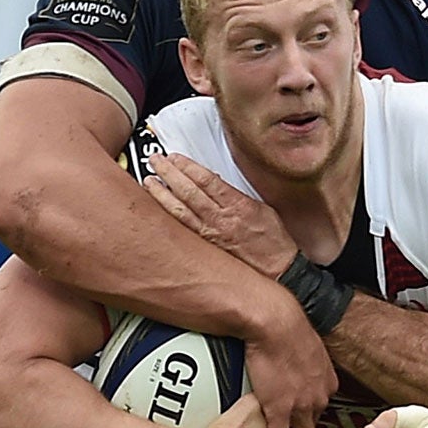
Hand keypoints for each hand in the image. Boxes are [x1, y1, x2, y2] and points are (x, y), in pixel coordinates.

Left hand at [147, 153, 298, 277]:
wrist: (279, 270)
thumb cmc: (274, 242)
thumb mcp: (262, 208)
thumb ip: (237, 195)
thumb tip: (216, 182)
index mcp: (238, 206)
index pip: (206, 180)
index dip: (187, 166)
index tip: (175, 157)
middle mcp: (221, 220)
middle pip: (189, 192)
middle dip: (169, 173)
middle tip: (155, 161)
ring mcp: (211, 236)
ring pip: (180, 211)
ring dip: (161, 194)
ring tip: (149, 181)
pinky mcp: (205, 249)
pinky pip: (182, 229)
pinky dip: (168, 216)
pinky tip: (157, 208)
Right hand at [241, 296, 333, 427]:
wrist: (274, 322)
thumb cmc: (287, 326)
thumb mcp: (307, 344)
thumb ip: (307, 358)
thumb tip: (300, 357)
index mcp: (327, 382)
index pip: (321, 409)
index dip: (310, 419)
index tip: (303, 425)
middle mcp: (319, 398)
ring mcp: (300, 407)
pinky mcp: (278, 411)